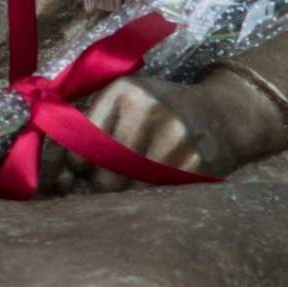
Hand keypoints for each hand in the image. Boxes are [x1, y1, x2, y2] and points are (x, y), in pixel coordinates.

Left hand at [70, 67, 287, 184]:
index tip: (84, 170)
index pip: (83, 142)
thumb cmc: (165, 109)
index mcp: (126, 91)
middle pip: (104, 171)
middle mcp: (150, 109)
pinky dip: (154, 195)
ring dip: (129, 193)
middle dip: (103, 183)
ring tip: (139, 180)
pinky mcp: (196, 162)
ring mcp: (175, 137)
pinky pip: (158, 194)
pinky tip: (160, 182)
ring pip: (130, 188)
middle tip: (114, 181)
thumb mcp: (130, 102)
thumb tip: (61, 179)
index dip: (79, 163)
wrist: (226, 113)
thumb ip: (92, 129)